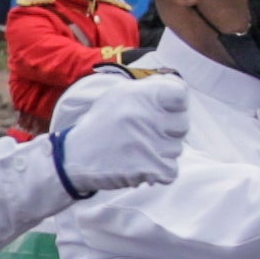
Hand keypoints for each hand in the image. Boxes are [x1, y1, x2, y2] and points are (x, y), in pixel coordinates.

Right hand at [50, 74, 192, 195]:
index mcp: (138, 94)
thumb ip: (150, 88)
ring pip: (177, 148)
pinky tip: (144, 164)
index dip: (176, 104)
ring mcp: (147, 143)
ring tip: (139, 149)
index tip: (165, 111)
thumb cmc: (102, 124)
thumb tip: (179, 87)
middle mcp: (143, 116)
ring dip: (162, 151)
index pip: (180, 94)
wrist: (77, 156)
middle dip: (170, 130)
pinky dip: (160, 171)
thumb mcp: (120, 95)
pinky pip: (171, 170)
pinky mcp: (147, 167)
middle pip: (182, 124)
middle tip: (148, 133)